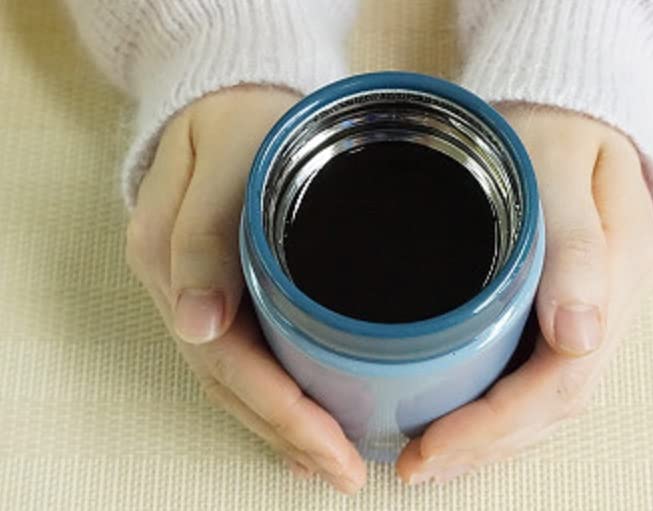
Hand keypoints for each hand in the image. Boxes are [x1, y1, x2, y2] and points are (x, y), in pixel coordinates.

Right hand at [125, 85, 366, 493]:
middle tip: (346, 472)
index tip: (334, 451)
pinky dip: (276, 397)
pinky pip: (243, 358)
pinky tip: (307, 422)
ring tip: (332, 463)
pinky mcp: (224, 293)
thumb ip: (202, 234)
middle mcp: (182, 291)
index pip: (226, 362)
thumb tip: (197, 326)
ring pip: (235, 383)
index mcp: (172, 262)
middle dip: (291, 436)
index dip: (281, 413)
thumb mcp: (224, 156)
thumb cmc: (237, 119)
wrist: (230, 97)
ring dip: (283, 430)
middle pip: (232, 385)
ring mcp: (199, 296)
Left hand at [396, 104, 652, 483]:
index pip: (562, 378)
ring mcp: (588, 310)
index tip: (433, 445)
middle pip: (553, 403)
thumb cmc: (556, 126)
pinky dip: (497, 410)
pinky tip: (459, 421)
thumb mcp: (562, 164)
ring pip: (546, 400)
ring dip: (489, 440)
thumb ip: (575, 244)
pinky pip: (536, 375)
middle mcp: (607, 306)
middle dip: (484, 445)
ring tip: (428, 459)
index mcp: (616, 275)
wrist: (566, 106)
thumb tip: (579, 335)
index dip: (498, 423)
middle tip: (415, 464)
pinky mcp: (561, 307)